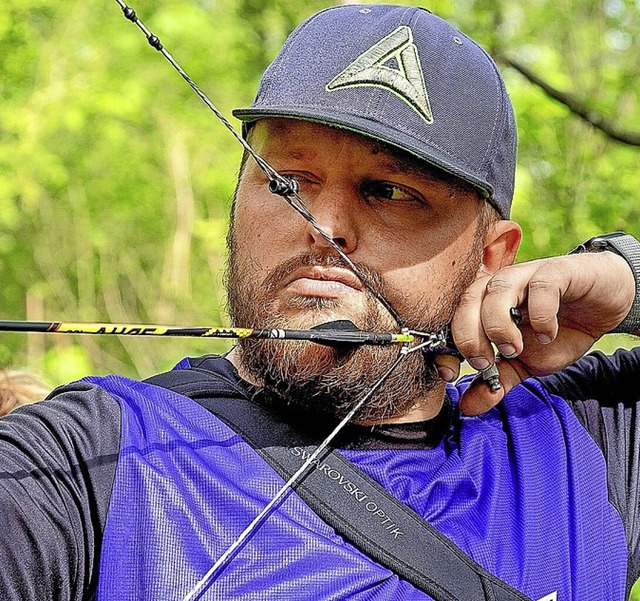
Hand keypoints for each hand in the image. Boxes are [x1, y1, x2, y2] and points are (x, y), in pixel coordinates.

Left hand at [447, 251, 634, 414]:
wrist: (604, 304)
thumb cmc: (557, 328)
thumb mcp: (525, 363)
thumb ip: (497, 381)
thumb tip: (468, 408)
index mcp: (482, 306)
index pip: (450, 320)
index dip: (444, 348)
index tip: (450, 375)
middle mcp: (497, 287)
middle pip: (467, 302)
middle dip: (468, 337)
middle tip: (485, 362)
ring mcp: (525, 276)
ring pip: (496, 289)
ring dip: (498, 324)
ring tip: (514, 349)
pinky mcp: (556, 272)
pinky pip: (540, 286)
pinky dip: (540, 314)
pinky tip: (547, 334)